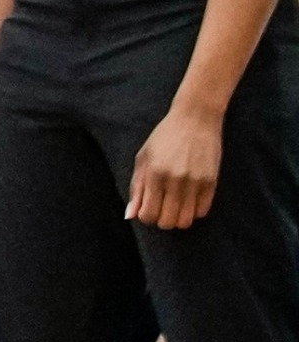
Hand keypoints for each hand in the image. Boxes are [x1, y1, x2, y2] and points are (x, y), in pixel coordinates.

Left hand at [129, 104, 224, 229]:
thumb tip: (130, 215)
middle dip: (161, 220)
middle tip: (161, 208)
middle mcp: (176, 180)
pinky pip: (203, 211)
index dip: (145, 216)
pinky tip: (188, 200)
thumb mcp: (144, 157)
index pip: (148, 214)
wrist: (196, 119)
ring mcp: (196, 182)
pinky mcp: (212, 182)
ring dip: (178, 219)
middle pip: (168, 222)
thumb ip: (137, 188)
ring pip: (186, 221)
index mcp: (155, 174)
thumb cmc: (165, 137)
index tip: (147, 209)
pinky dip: (193, 211)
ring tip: (174, 206)